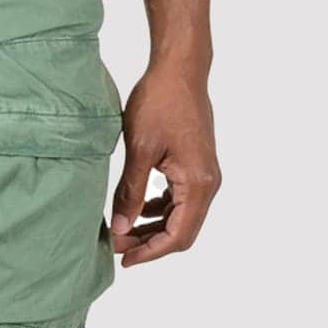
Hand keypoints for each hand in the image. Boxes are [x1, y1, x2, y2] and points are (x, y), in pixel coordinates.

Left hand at [111, 58, 220, 266]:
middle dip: (150, 243)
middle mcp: (209, 183)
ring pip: (182, 217)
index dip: (150, 252)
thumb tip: (121, 228)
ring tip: (123, 229)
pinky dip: (161, 209)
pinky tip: (138, 206)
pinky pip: (181, 199)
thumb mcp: (140, 150)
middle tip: (118, 245)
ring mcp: (206, 174)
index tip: (124, 259)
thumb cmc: (160, 102)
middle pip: (182, 231)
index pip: (177, 235)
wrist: (180, 69)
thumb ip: (131, 193)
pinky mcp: (197, 165)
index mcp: (199, 183)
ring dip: (154, 227)